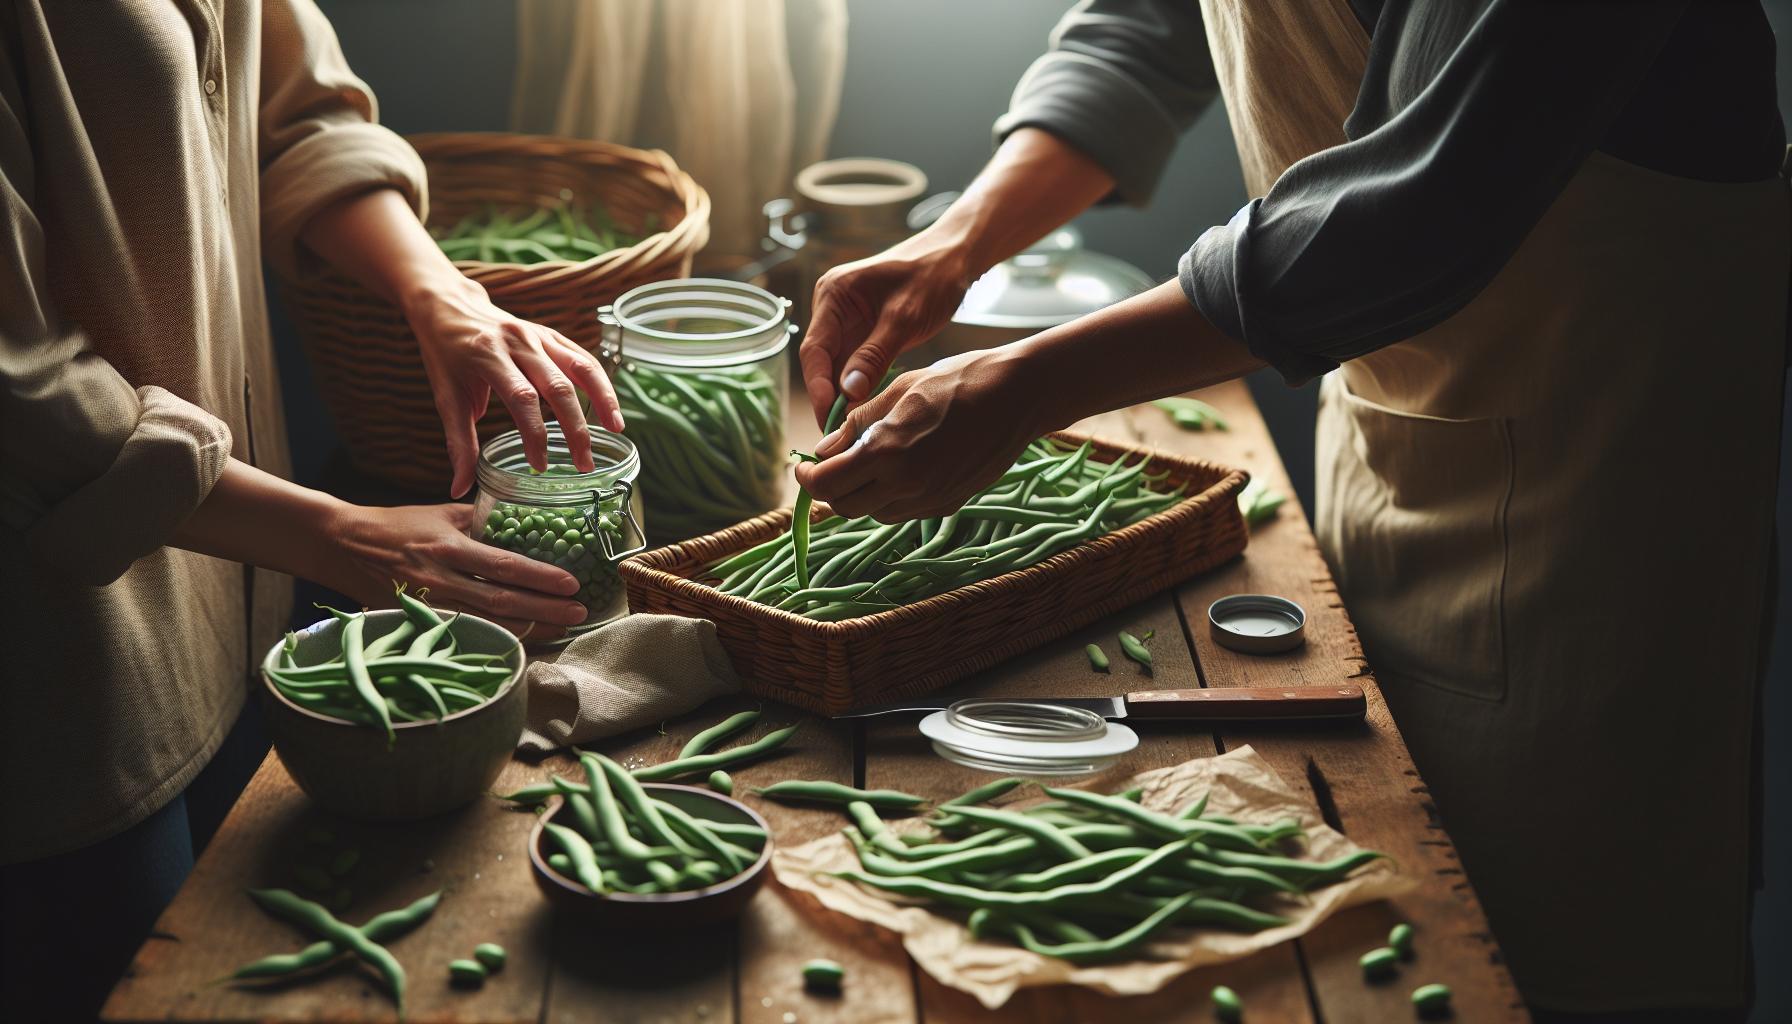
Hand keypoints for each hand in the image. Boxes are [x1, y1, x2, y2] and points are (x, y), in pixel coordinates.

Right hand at [318, 501, 589, 638]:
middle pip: (500, 601)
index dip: (539, 577)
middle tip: (580, 612)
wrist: (342, 545)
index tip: (571, 583)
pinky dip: (496, 639)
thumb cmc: (398, 525)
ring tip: (562, 628)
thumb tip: (525, 523)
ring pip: (485, 624)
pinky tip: (523, 640)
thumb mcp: (442, 513)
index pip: (502, 565)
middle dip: (545, 610)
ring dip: (528, 630)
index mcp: (446, 547)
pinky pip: (464, 635)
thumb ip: (482, 520)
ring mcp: (426, 605)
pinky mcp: (416, 623)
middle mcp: (437, 579)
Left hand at [404, 275, 623, 497]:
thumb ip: (459, 443)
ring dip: (602, 399)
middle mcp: (517, 341)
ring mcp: (537, 334)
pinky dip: (600, 383)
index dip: (535, 433)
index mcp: (487, 355)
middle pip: (557, 386)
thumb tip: (460, 488)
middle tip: (584, 464)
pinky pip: (582, 358)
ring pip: (579, 367)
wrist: (448, 307)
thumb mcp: (446, 397)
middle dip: (575, 429)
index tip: (540, 465)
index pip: (521, 398)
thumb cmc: (445, 355)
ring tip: (616, 430)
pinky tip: (610, 408)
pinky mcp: (550, 334)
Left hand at [792, 347, 1041, 522]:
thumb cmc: (958, 381)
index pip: (827, 484)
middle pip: (847, 507)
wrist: (1018, 395)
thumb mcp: (898, 389)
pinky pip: (905, 511)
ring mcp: (931, 498)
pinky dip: (890, 498)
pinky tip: (898, 470)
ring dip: (860, 495)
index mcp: (887, 453)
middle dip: (830, 489)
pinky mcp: (949, 502)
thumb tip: (823, 450)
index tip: (803, 466)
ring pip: (876, 513)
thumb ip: (856, 424)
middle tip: (828, 466)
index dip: (807, 478)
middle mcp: (906, 484)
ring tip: (864, 464)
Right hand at [800, 234, 975, 424]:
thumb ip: (874, 354)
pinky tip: (867, 413)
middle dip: (829, 398)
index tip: (829, 418)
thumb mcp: (904, 318)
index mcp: (834, 295)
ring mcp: (847, 321)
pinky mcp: (864, 333)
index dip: (818, 387)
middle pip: (822, 362)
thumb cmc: (933, 276)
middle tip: (840, 436)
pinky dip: (860, 388)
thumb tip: (847, 392)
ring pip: (838, 368)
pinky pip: (855, 365)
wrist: (956, 256)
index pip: (814, 349)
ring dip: (844, 397)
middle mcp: (833, 308)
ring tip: (853, 432)